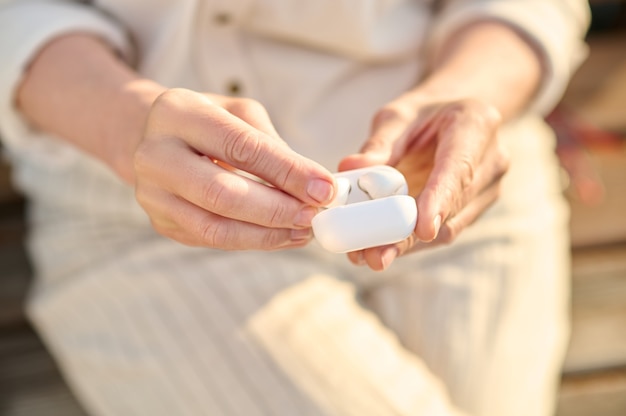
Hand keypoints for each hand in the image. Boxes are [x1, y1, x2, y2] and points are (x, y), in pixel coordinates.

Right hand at [134, 88, 335, 249]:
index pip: (239, 147)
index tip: (324, 188)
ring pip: (216, 227)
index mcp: (176, 113)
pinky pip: (213, 240)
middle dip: (277, 210)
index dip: (287, 171)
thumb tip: (315, 186)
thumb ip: (272, 146)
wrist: (156, 138)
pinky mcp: (162, 222)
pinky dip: (253, 241)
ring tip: (304, 230)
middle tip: (315, 215)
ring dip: (268, 234)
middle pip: (222, 193)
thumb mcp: (240, 115)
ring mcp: (153, 194)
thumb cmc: (210, 122)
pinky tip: (283, 235)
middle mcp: (154, 155)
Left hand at [339, 94, 509, 269]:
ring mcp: (488, 187)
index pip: (460, 168)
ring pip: (450, 227)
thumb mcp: (397, 116)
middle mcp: (492, 160)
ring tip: (368, 256)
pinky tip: (381, 249)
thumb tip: (351, 168)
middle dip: (412, 236)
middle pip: (453, 207)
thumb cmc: (422, 114)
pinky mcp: (474, 208)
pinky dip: (411, 243)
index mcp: (476, 125)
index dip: (441, 200)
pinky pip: (444, 231)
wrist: (453, 117)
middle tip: (375, 255)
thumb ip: (378, 143)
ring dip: (408, 246)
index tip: (423, 229)